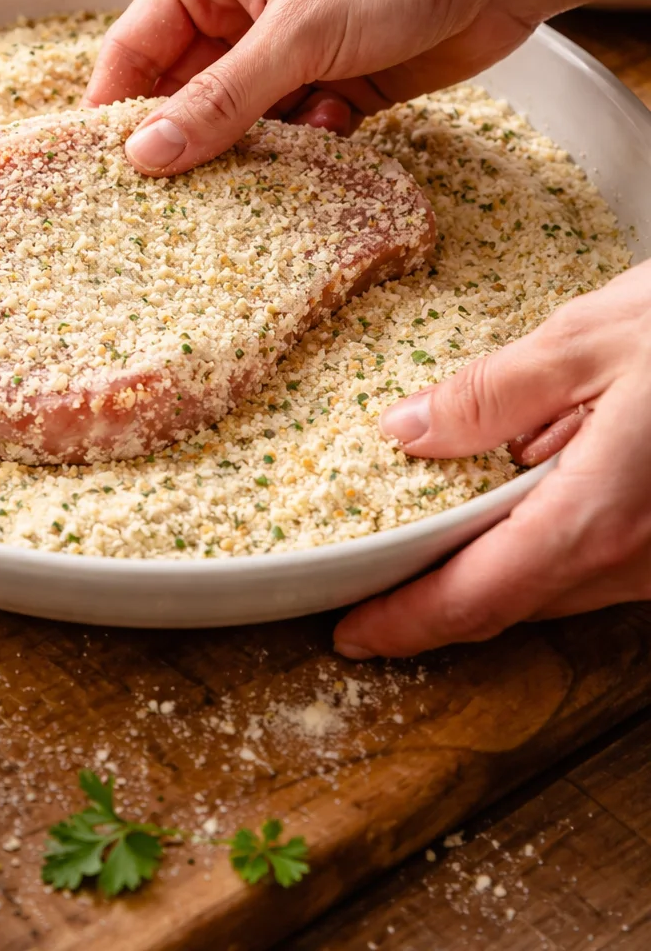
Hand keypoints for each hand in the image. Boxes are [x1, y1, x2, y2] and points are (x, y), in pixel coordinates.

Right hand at [85, 0, 533, 172]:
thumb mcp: (299, 30)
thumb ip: (222, 98)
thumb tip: (145, 155)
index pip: (137, 44)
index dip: (116, 107)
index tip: (97, 172)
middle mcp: (244, 8)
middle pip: (187, 89)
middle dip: (183, 141)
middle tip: (162, 207)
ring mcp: (294, 47)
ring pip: (243, 118)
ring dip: (245, 154)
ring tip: (231, 200)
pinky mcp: (341, 82)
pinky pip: (298, 132)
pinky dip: (302, 151)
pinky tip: (315, 159)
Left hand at [334, 259, 650, 657]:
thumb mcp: (587, 340)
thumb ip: (490, 394)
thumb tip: (407, 430)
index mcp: (599, 515)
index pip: (480, 597)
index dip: (407, 623)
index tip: (350, 633)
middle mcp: (638, 560)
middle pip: (515, 601)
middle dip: (439, 599)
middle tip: (372, 584)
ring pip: (562, 586)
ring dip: (494, 572)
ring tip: (425, 537)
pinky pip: (602, 562)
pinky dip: (548, 543)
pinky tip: (521, 494)